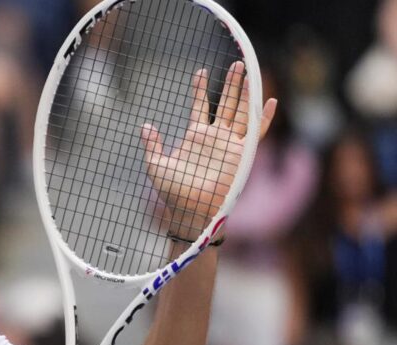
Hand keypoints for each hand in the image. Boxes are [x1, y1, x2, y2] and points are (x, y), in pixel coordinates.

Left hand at [141, 61, 276, 240]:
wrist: (190, 210)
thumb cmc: (173, 192)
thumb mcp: (156, 166)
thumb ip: (153, 145)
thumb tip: (145, 126)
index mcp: (196, 136)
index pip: (200, 106)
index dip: (200, 89)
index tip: (200, 71)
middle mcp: (216, 137)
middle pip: (226, 103)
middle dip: (231, 83)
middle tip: (236, 63)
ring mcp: (230, 144)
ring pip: (242, 111)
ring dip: (245, 92)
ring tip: (249, 71)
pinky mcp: (242, 154)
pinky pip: (256, 133)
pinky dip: (264, 118)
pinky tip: (269, 101)